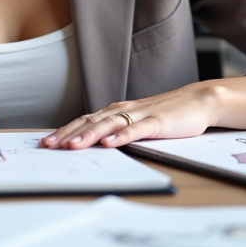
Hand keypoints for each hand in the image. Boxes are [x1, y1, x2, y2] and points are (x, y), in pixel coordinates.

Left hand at [40, 81, 217, 149]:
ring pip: (109, 124)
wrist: (198, 100)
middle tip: (49, 146)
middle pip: (91, 121)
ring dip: (89, 135)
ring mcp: (140, 115)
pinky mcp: (157, 122)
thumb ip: (118, 130)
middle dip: (68, 134)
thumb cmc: (168, 113)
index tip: (46, 142)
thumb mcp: (138, 122)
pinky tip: (110, 144)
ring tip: (72, 146)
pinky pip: (137, 129)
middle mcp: (124, 110)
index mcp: (117, 110)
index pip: (85, 120)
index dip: (65, 130)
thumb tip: (96, 144)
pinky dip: (122, 136)